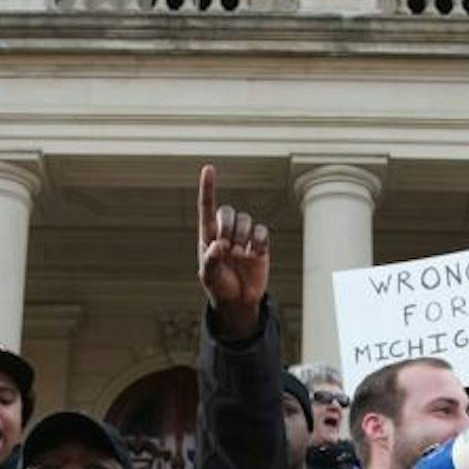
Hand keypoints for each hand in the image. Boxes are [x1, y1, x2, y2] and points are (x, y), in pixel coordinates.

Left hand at [195, 165, 269, 339]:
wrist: (239, 300)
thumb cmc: (219, 286)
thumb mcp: (209, 277)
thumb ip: (211, 261)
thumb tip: (218, 246)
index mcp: (208, 235)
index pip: (206, 207)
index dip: (208, 188)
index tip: (208, 169)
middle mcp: (225, 231)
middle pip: (227, 212)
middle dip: (227, 226)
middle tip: (227, 248)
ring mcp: (244, 236)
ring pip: (245, 220)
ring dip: (242, 235)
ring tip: (240, 255)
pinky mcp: (260, 243)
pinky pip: (262, 231)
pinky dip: (258, 241)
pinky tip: (254, 255)